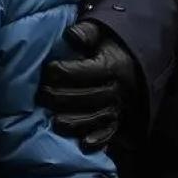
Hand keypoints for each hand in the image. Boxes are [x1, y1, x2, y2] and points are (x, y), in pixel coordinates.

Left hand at [38, 19, 137, 151]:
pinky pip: (110, 132)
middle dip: (62, 97)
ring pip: (96, 117)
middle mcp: (117, 89)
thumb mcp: (101, 33)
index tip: (47, 70)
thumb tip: (70, 35)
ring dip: (74, 121)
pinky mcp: (119, 120)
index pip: (84, 71)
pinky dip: (98, 140)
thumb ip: (86, 33)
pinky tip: (83, 145)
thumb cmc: (110, 46)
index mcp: (112, 66)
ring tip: (54, 122)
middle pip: (87, 96)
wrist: (136, 63)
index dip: (62, 71)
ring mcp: (119, 107)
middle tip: (41, 95)